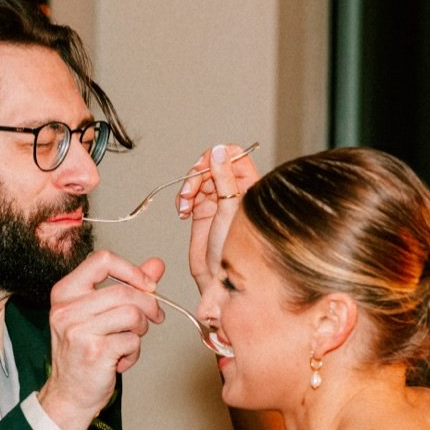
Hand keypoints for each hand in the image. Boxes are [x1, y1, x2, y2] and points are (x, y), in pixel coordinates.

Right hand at [39, 250, 167, 429]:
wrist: (69, 394)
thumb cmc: (83, 352)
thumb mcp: (99, 313)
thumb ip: (127, 285)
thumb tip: (156, 264)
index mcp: (65, 292)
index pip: (102, 260)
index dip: (131, 270)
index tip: (147, 285)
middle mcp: (66, 309)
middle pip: (124, 291)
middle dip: (148, 305)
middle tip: (153, 318)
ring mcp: (78, 330)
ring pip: (132, 314)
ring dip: (140, 330)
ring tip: (130, 341)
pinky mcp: (94, 352)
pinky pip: (131, 341)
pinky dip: (134, 352)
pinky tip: (121, 360)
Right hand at [178, 142, 261, 296]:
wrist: (219, 277)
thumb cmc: (235, 251)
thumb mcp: (230, 209)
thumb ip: (224, 179)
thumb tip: (219, 152)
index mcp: (248, 185)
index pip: (234, 155)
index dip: (217, 157)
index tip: (206, 169)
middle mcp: (233, 190)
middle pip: (211, 164)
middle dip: (197, 175)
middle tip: (190, 191)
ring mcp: (216, 200)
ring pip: (198, 178)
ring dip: (187, 188)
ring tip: (185, 205)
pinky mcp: (201, 211)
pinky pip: (189, 194)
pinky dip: (182, 199)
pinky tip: (183, 211)